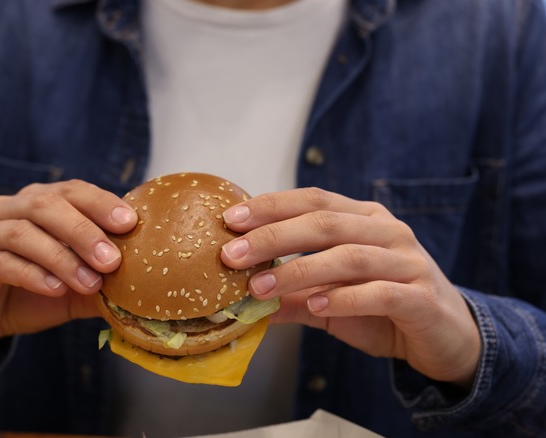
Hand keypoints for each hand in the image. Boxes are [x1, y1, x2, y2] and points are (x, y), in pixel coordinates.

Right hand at [0, 180, 137, 364]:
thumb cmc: (32, 294)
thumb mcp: (75, 288)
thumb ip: (104, 281)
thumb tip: (146, 287)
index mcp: (37, 203)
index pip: (71, 190)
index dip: (100, 202)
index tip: (130, 222)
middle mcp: (8, 209)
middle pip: (45, 205)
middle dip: (83, 230)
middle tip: (112, 259)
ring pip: (21, 232)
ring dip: (60, 257)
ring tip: (89, 282)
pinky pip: (0, 263)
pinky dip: (32, 275)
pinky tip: (55, 289)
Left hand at [220, 187, 480, 388]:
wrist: (447, 337)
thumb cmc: (382, 309)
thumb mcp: (328, 301)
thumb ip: (289, 296)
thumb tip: (238, 302)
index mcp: (364, 219)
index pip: (313, 200)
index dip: (271, 207)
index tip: (230, 220)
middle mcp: (387, 231)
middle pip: (325, 223)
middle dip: (273, 236)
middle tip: (232, 254)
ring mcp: (408, 262)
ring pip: (349, 257)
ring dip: (299, 271)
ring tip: (260, 288)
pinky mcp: (422, 297)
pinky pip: (380, 293)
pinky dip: (344, 298)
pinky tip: (315, 305)